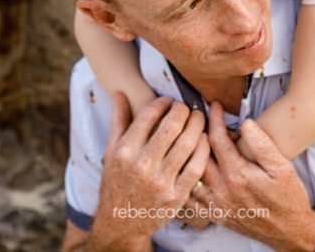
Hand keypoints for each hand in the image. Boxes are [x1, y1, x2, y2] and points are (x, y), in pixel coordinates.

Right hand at [89, 94, 210, 248]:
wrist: (121, 222)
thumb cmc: (116, 182)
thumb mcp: (111, 152)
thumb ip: (118, 121)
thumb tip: (120, 93)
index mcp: (124, 151)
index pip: (149, 115)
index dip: (163, 103)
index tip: (168, 101)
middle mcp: (141, 166)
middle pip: (172, 126)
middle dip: (183, 110)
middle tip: (186, 107)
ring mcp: (160, 182)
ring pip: (188, 143)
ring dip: (197, 125)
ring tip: (198, 118)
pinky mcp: (176, 196)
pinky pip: (197, 166)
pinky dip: (203, 148)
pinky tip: (203, 139)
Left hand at [194, 101, 314, 251]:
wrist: (290, 232)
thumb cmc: (289, 198)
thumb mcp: (283, 168)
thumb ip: (262, 145)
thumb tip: (245, 123)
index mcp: (238, 175)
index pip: (217, 139)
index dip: (214, 118)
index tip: (214, 105)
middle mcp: (222, 190)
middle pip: (199, 153)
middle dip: (198, 131)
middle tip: (199, 117)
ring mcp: (216, 204)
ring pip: (191, 174)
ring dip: (190, 154)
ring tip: (192, 138)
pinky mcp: (214, 215)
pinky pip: (191, 197)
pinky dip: (187, 180)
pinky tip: (189, 168)